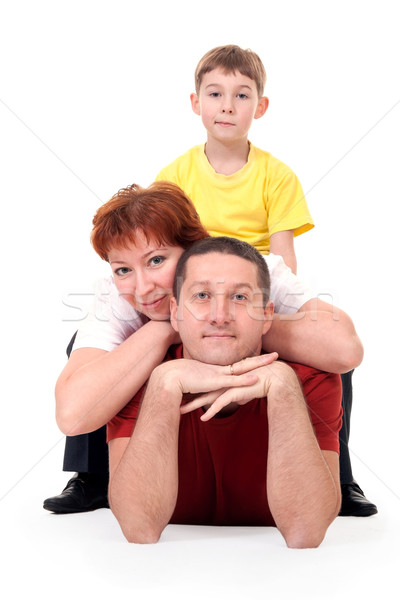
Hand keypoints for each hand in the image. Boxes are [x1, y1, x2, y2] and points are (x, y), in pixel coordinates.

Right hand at [155, 352, 278, 398]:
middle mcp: (219, 370)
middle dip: (260, 359)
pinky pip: (233, 381)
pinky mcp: (214, 382)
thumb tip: (204, 395)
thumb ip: (201, 390)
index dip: (249, 362)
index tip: (261, 359)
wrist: (168, 378)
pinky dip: (245, 380)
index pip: (237, 365)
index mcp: (215, 370)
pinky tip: (256, 379)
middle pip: (245, 363)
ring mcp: (218, 374)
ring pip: (243, 368)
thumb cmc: (178, 381)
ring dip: (259, 364)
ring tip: (273, 360)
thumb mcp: (194, 386)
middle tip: (275, 355)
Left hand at [180, 358, 296, 420]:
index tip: (181, 395)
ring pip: (206, 398)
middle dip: (186, 397)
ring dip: (193, 406)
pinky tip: (203, 419)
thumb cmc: (261, 382)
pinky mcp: (234, 392)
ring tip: (180, 412)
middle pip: (200, 391)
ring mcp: (227, 387)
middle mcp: (223, 383)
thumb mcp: (246, 391)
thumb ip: (239, 394)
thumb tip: (237, 400)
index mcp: (224, 380)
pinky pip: (219, 404)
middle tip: (174, 402)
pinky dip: (211, 412)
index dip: (193, 391)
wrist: (273, 377)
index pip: (205, 386)